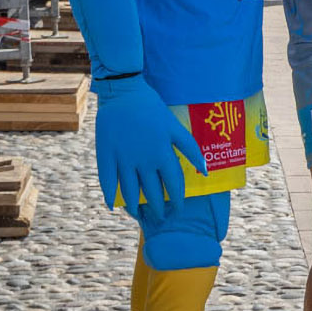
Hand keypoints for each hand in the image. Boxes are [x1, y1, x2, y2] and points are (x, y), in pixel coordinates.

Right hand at [89, 75, 205, 210]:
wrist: (123, 93)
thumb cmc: (152, 108)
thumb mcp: (176, 128)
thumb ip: (191, 150)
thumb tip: (206, 171)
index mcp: (163, 154)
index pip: (173, 185)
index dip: (177, 200)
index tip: (178, 210)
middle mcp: (144, 161)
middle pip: (152, 192)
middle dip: (158, 208)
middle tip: (160, 217)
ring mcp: (123, 159)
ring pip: (129, 190)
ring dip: (134, 206)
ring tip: (138, 215)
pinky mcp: (106, 155)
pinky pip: (107, 180)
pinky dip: (109, 194)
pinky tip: (113, 205)